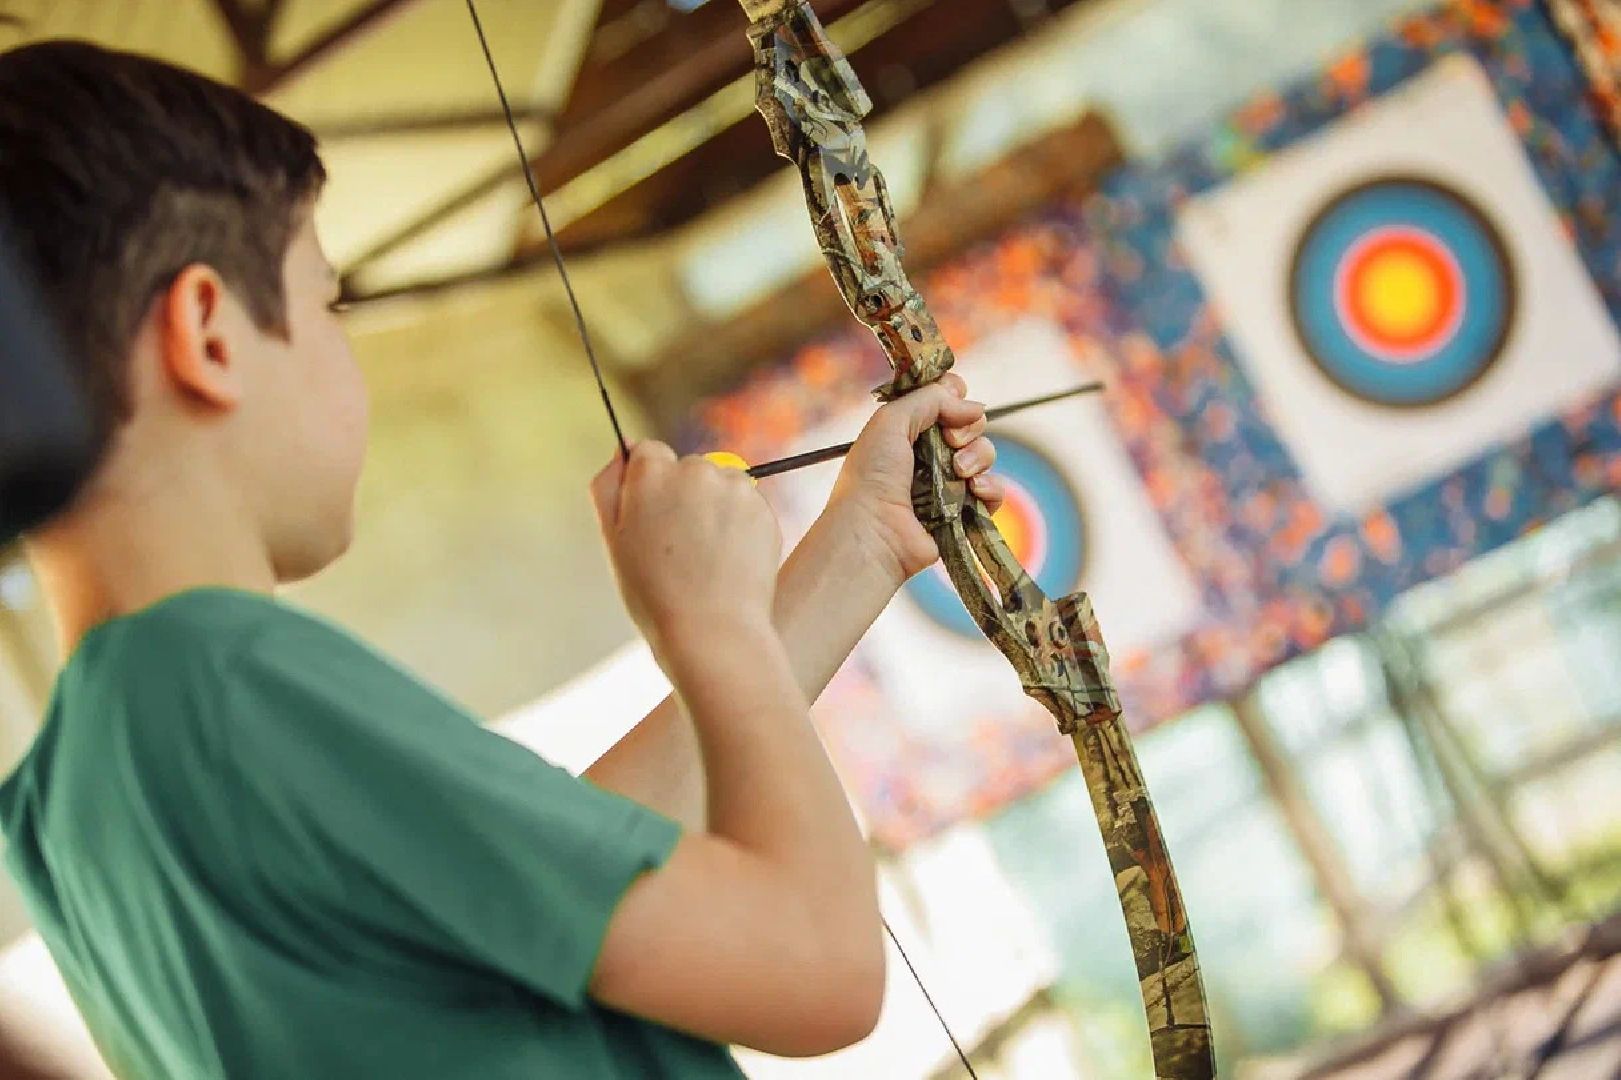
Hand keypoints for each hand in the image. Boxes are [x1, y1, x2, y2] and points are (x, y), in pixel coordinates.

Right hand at [592, 442, 781, 661]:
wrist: (712, 631)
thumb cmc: (655, 594)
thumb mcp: (614, 541)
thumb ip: (608, 487)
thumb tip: (621, 451)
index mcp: (652, 473)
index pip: (649, 453)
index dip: (648, 487)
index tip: (652, 518)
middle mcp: (695, 470)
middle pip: (686, 468)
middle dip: (683, 495)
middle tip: (679, 546)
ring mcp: (735, 487)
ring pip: (720, 484)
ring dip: (714, 506)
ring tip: (706, 556)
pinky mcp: (763, 508)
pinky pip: (746, 505)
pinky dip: (739, 524)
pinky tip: (728, 559)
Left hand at [827, 373, 1004, 584]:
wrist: (874, 531)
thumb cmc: (872, 476)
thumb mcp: (890, 420)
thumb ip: (930, 399)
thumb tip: (972, 406)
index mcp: (907, 429)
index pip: (944, 399)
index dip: (954, 394)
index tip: (954, 395)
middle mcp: (928, 454)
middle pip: (970, 424)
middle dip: (967, 427)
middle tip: (949, 440)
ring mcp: (947, 483)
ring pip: (984, 454)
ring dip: (977, 456)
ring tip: (957, 471)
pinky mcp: (962, 512)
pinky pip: (992, 490)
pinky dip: (990, 487)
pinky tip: (974, 489)